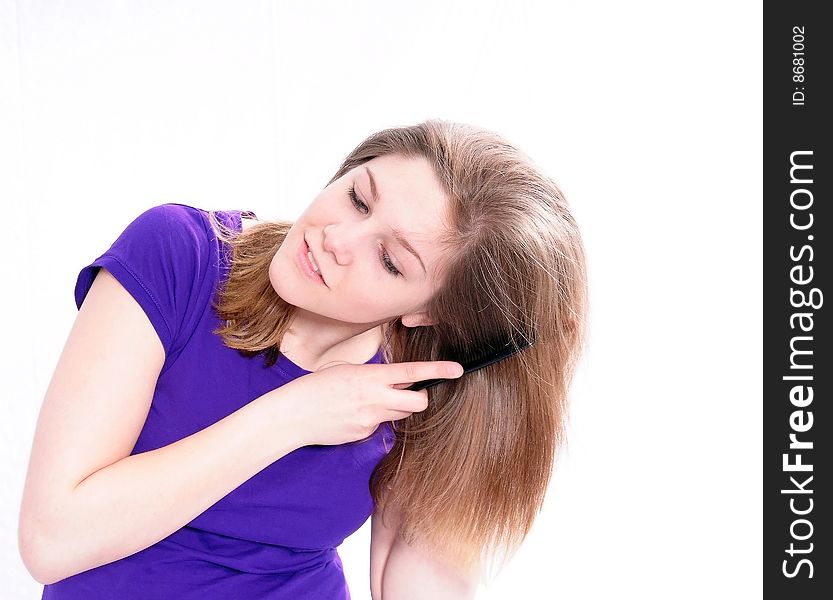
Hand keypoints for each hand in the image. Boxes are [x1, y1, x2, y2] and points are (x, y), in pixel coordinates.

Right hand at [276, 360, 464, 445]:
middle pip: (417, 402)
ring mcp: (370, 420)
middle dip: (420, 398)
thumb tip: (393, 381)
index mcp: (371, 376)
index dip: (438, 370)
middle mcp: (375, 399)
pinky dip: (371, 420)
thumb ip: (373, 375)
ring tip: (367, 402)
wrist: (294, 415)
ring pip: (398, 415)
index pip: (412, 372)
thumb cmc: (317, 386)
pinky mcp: (364, 435)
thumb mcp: (346, 370)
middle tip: (411, 394)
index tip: (458, 369)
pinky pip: (378, 427)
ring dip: (394, 408)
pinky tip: (351, 416)